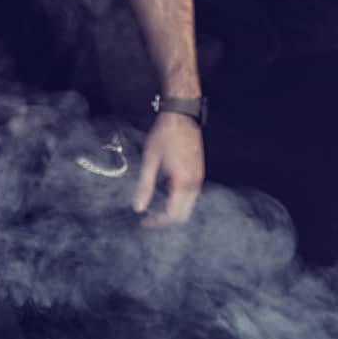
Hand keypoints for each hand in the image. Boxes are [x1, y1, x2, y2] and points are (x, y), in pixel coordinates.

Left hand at [132, 112, 205, 226]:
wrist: (181, 116)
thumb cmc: (165, 134)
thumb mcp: (150, 160)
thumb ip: (144, 186)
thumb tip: (138, 207)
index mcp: (183, 182)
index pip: (173, 215)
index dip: (158, 222)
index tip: (144, 222)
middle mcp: (195, 183)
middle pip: (183, 215)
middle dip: (165, 220)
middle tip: (149, 219)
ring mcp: (199, 178)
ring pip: (188, 207)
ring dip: (172, 211)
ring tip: (154, 208)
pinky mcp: (198, 173)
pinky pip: (190, 196)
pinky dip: (178, 201)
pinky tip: (164, 194)